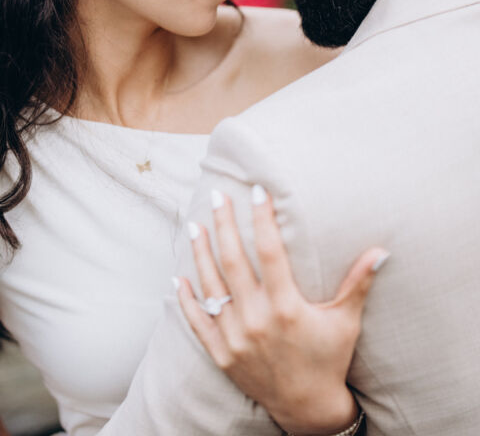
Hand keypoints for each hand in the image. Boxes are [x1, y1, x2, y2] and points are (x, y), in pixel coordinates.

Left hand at [175, 186, 389, 435]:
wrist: (307, 408)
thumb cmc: (329, 359)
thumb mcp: (346, 321)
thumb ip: (359, 283)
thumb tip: (382, 251)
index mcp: (287, 307)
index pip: (270, 251)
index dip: (263, 218)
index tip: (258, 191)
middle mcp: (257, 320)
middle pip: (233, 261)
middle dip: (225, 224)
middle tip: (217, 195)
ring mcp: (235, 338)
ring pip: (211, 286)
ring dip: (200, 253)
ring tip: (195, 225)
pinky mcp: (222, 354)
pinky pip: (198, 322)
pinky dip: (187, 300)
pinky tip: (179, 278)